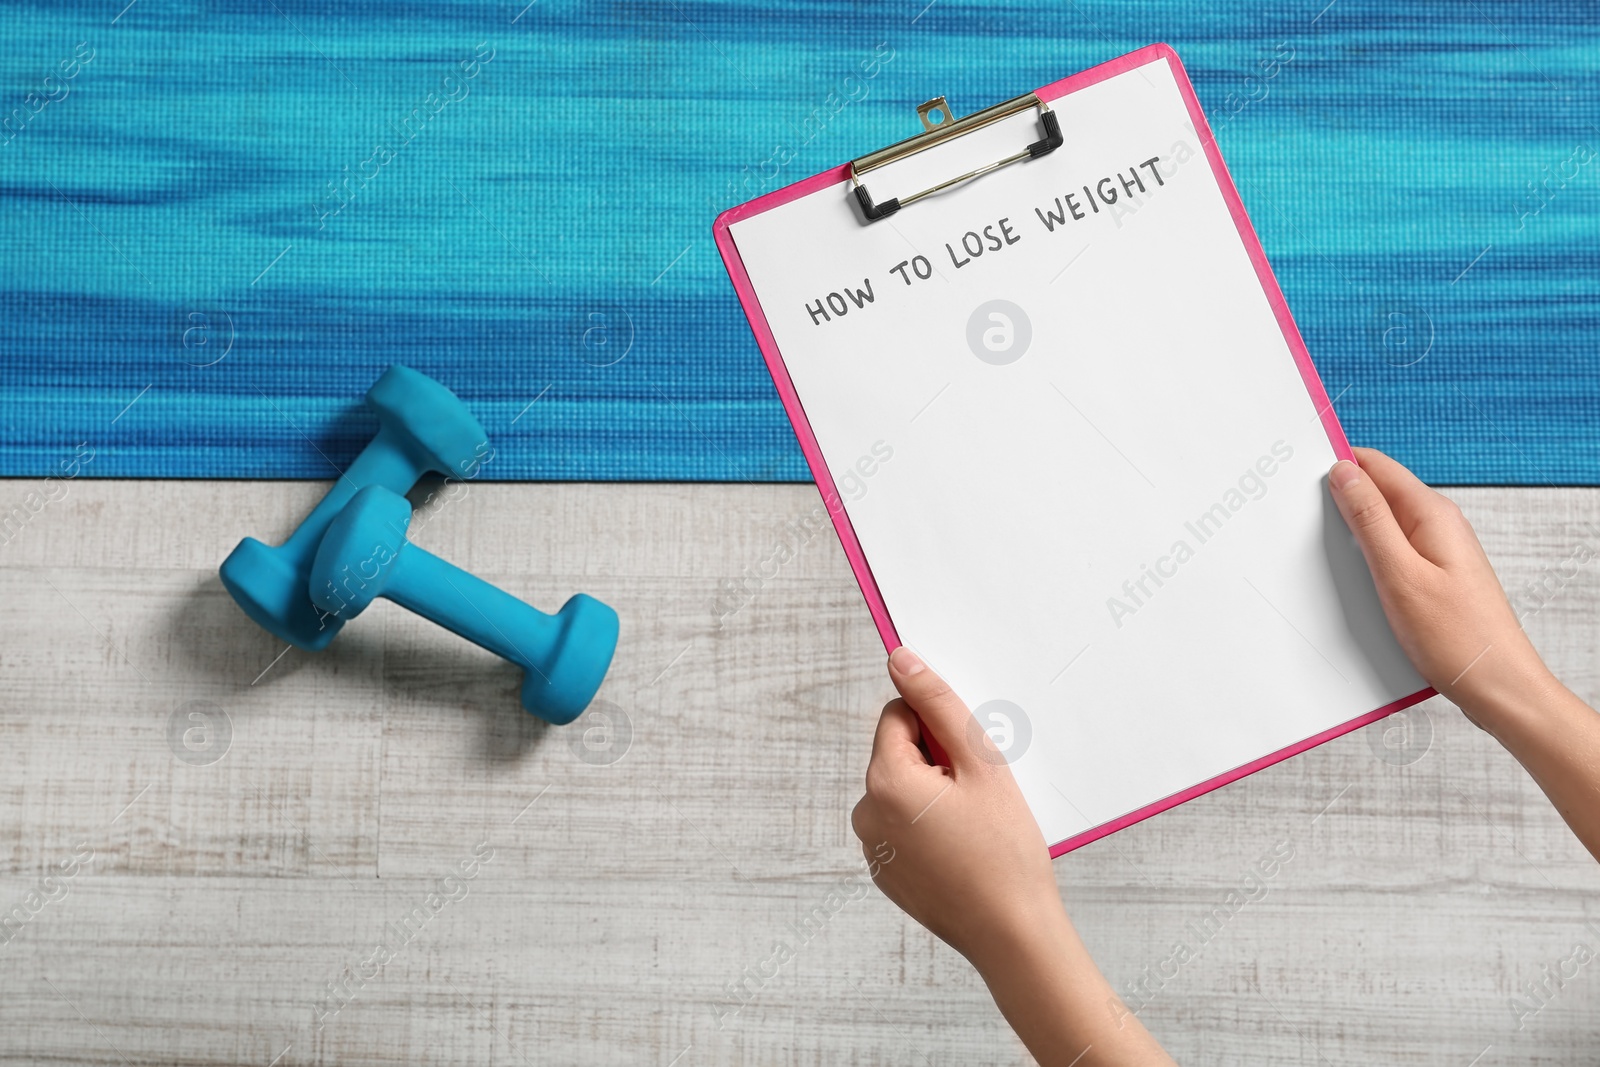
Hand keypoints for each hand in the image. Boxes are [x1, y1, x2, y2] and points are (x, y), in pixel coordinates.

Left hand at [851, 646, 1060, 965]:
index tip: (969, 761)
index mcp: (884, 780)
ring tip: (974, 829)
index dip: (939, 731)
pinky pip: (902, 829)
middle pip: (898, 755)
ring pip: (902, 792)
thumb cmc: (1005, 850)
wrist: (1011, 934)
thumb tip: (899, 659)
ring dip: (933, 796)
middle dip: (937, 764)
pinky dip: (928, 830)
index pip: (898, 716)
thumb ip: (937, 704)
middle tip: (979, 798)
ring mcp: (871, 848)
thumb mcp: (980, 763)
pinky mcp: (884, 874)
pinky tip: (962, 852)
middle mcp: (865, 813)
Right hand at [1327, 447, 1554, 720]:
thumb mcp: (1399, 574)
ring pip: (1383, 523)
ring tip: (1328, 553)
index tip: (1302, 478)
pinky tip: (1355, 578)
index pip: (1375, 465)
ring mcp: (1438, 549)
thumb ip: (1369, 520)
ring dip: (1353, 532)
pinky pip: (1393, 550)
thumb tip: (1344, 474)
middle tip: (1306, 521)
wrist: (1496, 685)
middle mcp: (1439, 525)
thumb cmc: (1456, 638)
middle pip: (1378, 491)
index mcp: (1432, 514)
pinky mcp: (1433, 574)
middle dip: (1340, 499)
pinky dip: (1368, 556)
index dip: (1337, 465)